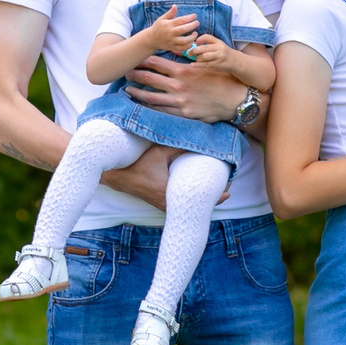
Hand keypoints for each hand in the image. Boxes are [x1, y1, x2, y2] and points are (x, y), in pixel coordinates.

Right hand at [97, 144, 231, 208]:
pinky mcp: (160, 204)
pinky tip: (195, 194)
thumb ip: (175, 145)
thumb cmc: (137, 165)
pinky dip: (189, 201)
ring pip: (187, 208)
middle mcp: (168, 204)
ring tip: (214, 193)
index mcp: (170, 193)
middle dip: (210, 200)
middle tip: (226, 192)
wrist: (118, 178)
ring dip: (199, 202)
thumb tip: (193, 136)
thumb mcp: (157, 152)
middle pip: (195, 208)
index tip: (227, 194)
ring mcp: (163, 206)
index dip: (214, 199)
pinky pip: (179, 206)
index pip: (197, 202)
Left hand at [124, 55, 250, 120]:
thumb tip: (178, 55)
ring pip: (152, 97)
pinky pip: (163, 111)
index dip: (144, 60)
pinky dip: (151, 107)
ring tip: (127, 89)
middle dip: (135, 75)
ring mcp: (180, 101)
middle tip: (124, 72)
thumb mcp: (207, 65)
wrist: (236, 100)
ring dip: (138, 93)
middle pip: (150, 79)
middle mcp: (179, 86)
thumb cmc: (223, 80)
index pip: (157, 63)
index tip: (135, 58)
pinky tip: (143, 106)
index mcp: (184, 71)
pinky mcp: (184, 113)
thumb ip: (190, 61)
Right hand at [136, 9, 199, 56]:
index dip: (189, 17)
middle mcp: (170, 33)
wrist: (151, 39)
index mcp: (168, 24)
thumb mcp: (162, 18)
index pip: (181, 20)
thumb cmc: (158, 27)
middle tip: (197, 23)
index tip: (194, 16)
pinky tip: (192, 41)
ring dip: (192, 37)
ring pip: (184, 41)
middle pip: (183, 29)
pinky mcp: (173, 47)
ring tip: (195, 33)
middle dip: (192, 26)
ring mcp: (172, 41)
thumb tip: (175, 5)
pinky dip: (189, 45)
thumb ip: (170, 13)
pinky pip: (183, 48)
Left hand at [189, 35, 230, 69]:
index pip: (207, 37)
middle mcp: (219, 48)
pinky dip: (197, 65)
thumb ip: (209, 44)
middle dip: (194, 50)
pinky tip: (192, 64)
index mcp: (218, 42)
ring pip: (204, 57)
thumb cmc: (224, 52)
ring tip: (194, 59)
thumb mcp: (219, 45)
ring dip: (196, 58)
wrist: (235, 61)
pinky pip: (205, 64)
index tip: (195, 42)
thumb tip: (193, 45)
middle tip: (189, 53)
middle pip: (203, 48)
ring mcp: (218, 57)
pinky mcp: (217, 64)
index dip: (199, 39)